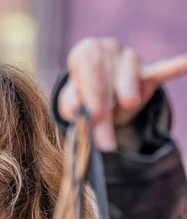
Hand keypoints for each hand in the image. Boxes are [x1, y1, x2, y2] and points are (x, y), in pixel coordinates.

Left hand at [59, 38, 186, 151]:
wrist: (99, 90)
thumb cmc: (82, 95)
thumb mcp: (71, 101)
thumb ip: (70, 104)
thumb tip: (74, 111)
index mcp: (85, 53)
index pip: (90, 78)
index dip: (92, 102)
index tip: (93, 126)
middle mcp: (108, 48)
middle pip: (109, 79)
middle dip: (106, 111)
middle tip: (105, 142)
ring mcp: (129, 58)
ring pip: (131, 73)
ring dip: (128, 93)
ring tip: (127, 104)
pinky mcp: (148, 69)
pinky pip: (162, 69)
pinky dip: (175, 67)